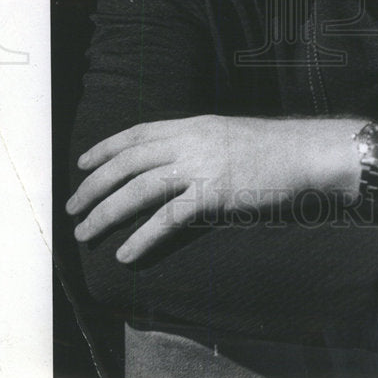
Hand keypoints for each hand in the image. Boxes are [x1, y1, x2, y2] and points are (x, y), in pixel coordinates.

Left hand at [66, 115, 362, 262]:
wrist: (304, 152)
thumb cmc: (272, 146)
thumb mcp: (227, 133)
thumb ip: (198, 141)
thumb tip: (172, 158)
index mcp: (193, 124)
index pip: (138, 133)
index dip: (105, 148)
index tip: (81, 163)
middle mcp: (191, 140)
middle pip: (129, 161)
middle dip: (94, 185)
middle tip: (73, 207)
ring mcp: (201, 166)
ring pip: (140, 188)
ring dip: (107, 212)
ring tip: (86, 232)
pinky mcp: (214, 194)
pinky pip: (169, 218)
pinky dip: (143, 237)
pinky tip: (126, 253)